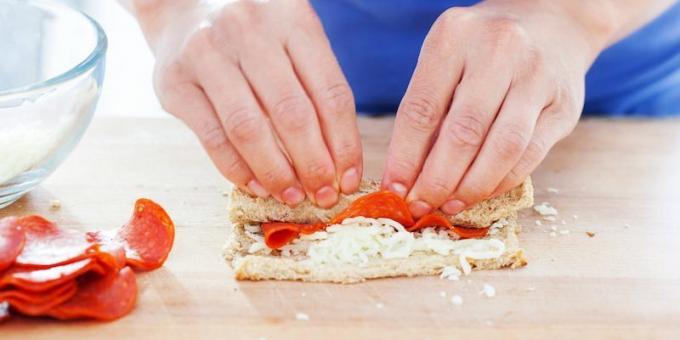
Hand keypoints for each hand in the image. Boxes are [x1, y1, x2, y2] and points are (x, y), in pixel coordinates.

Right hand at [135, 0, 361, 206]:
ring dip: (276, 173)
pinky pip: (213, 138)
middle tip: (323, 195)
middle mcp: (247, 30)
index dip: (344, 144)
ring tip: (292, 197)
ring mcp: (206, 54)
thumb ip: (315, 85)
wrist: (181, 3)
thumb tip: (337, 161)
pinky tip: (257, 186)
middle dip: (313, 165)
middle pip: (292, 114)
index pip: (330, 92)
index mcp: (291, 18)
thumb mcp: (291, 36)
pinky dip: (238, 170)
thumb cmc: (253, 31)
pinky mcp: (173, 82)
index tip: (348, 178)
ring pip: (249, 129)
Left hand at [382, 0, 603, 216]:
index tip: (393, 189)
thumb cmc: (481, 52)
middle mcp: (499, 50)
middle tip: (420, 206)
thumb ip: (429, 112)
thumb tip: (407, 177)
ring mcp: (537, 76)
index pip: (422, 108)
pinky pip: (529, 155)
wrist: (551, 24)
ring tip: (448, 206)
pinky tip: (479, 194)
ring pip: (501, 148)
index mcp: (455, 36)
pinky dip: (500, 182)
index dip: (405, 157)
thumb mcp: (446, 61)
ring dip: (470, 187)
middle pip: (463, 132)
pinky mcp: (565, 104)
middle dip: (437, 180)